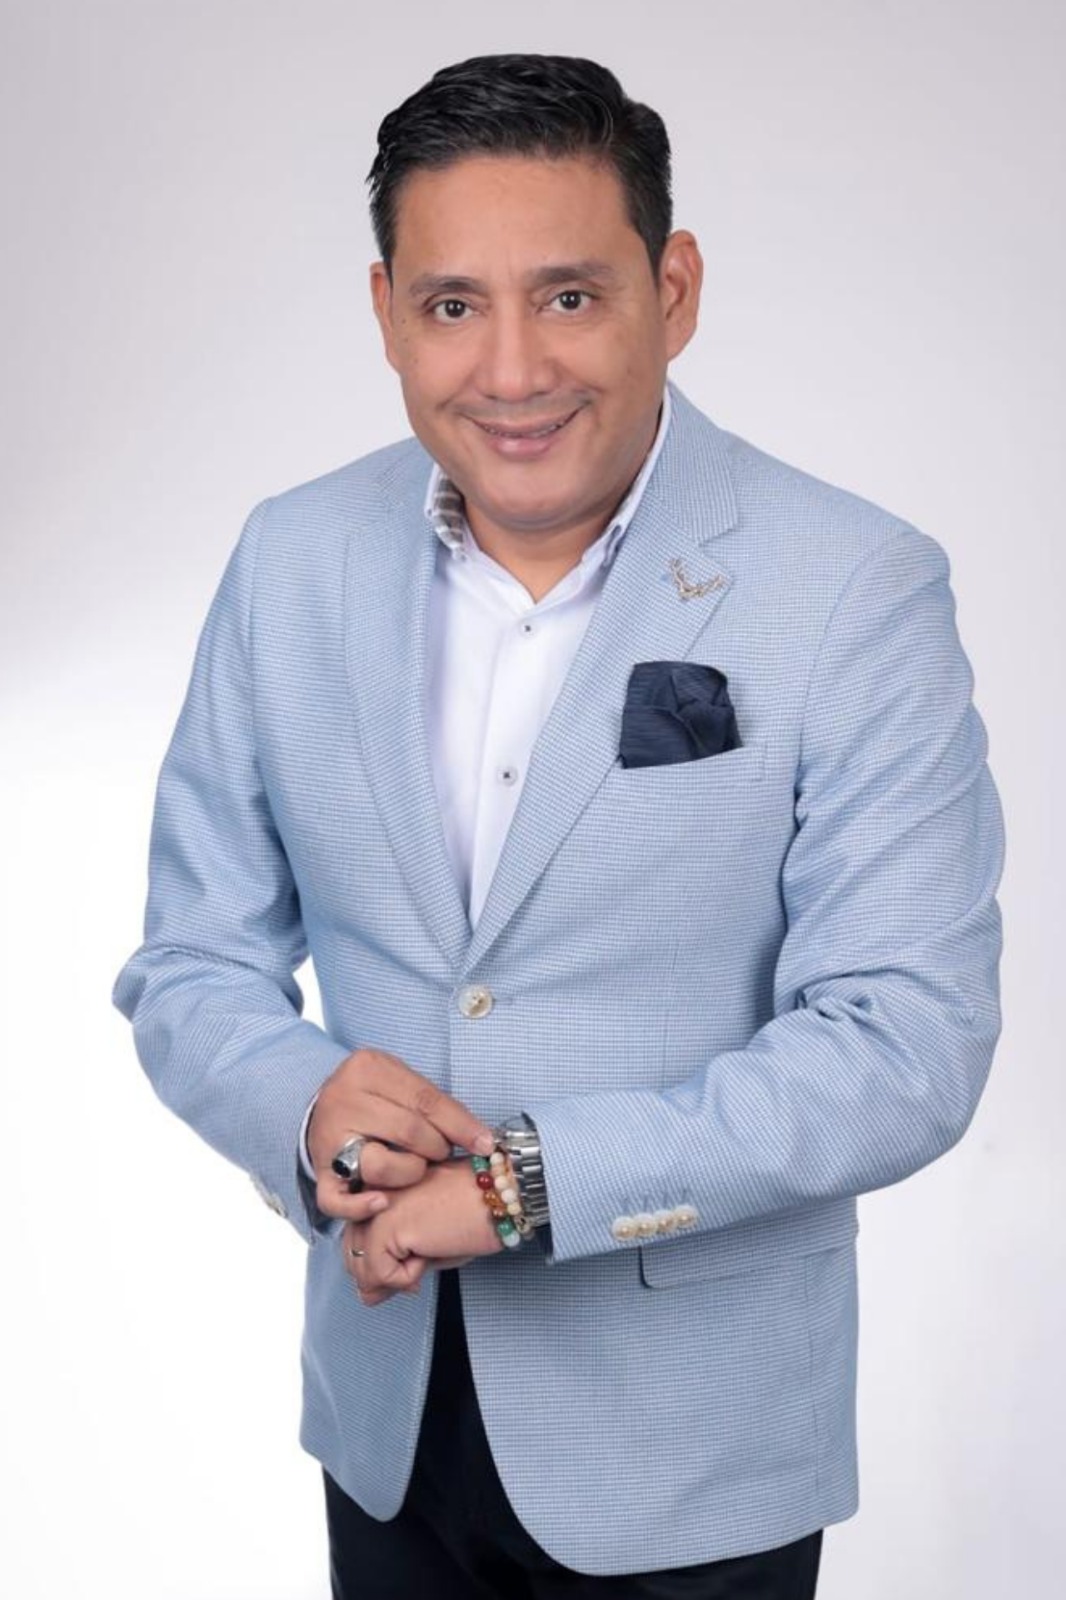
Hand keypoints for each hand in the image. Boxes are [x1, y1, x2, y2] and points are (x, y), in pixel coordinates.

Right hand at [307, 1047, 495, 1226]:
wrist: (324, 1108)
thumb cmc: (376, 1097)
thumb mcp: (400, 1082)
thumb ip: (432, 1103)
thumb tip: (480, 1136)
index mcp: (367, 1068)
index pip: (425, 1099)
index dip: (460, 1124)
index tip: (485, 1143)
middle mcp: (343, 1099)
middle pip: (408, 1131)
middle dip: (437, 1148)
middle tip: (442, 1153)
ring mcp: (327, 1137)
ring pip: (379, 1165)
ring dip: (410, 1172)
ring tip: (415, 1165)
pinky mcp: (320, 1172)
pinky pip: (336, 1200)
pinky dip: (362, 1206)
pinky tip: (383, 1202)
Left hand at [344, 1158, 504, 1305]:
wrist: (501, 1192)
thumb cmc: (474, 1212)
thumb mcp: (427, 1243)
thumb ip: (392, 1265)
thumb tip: (366, 1296)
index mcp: (381, 1188)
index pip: (357, 1239)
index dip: (381, 1261)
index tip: (416, 1260)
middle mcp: (370, 1194)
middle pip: (353, 1255)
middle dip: (382, 1275)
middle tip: (420, 1267)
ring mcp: (374, 1208)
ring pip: (362, 1269)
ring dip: (396, 1276)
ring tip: (428, 1255)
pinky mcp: (385, 1225)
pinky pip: (380, 1274)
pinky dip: (407, 1278)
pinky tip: (430, 1253)